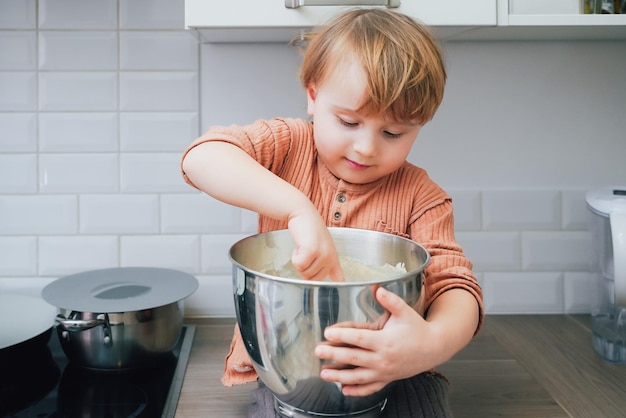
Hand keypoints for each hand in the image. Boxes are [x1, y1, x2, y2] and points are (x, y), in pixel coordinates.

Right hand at [287, 206, 343, 281]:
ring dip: (298, 261)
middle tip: (305, 252)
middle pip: (312, 279)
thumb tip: (312, 278)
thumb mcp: (320, 246)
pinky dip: (294, 257)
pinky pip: (298, 265)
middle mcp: (330, 258)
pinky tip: (299, 246)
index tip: (340, 295)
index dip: (338, 287)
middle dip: (304, 268)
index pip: (339, 278)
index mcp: (333, 258)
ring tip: (302, 246)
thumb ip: (320, 261)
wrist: (303, 213)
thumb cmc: (308, 229)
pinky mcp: (312, 250)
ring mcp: (322, 254)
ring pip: (304, 273)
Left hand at [314, 287, 436, 395]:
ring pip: (358, 377)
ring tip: (324, 373)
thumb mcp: (404, 312)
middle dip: (334, 355)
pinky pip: (370, 388)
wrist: (434, 348)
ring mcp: (385, 372)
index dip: (342, 335)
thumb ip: (390, 300)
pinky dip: (357, 391)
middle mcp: (383, 359)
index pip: (359, 338)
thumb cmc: (417, 328)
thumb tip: (377, 288)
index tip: (328, 332)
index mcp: (385, 341)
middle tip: (318, 351)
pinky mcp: (387, 379)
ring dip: (339, 376)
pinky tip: (344, 390)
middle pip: (354, 358)